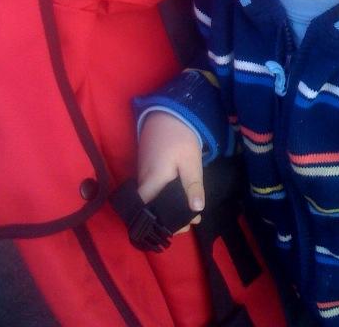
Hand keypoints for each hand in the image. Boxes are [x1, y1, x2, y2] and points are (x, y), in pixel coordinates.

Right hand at [137, 112, 204, 232]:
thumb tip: (196, 210)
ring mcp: (142, 174)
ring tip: (189, 212)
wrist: (168, 112)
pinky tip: (179, 197)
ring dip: (167, 208)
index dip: (163, 224)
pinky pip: (152, 189)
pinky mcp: (146, 168)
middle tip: (191, 221)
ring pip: (151, 199)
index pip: (147, 212)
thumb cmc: (180, 137)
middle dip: (169, 219)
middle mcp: (143, 180)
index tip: (184, 227)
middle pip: (150, 209)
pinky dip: (163, 197)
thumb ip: (193, 185)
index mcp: (152, 181)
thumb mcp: (191, 161)